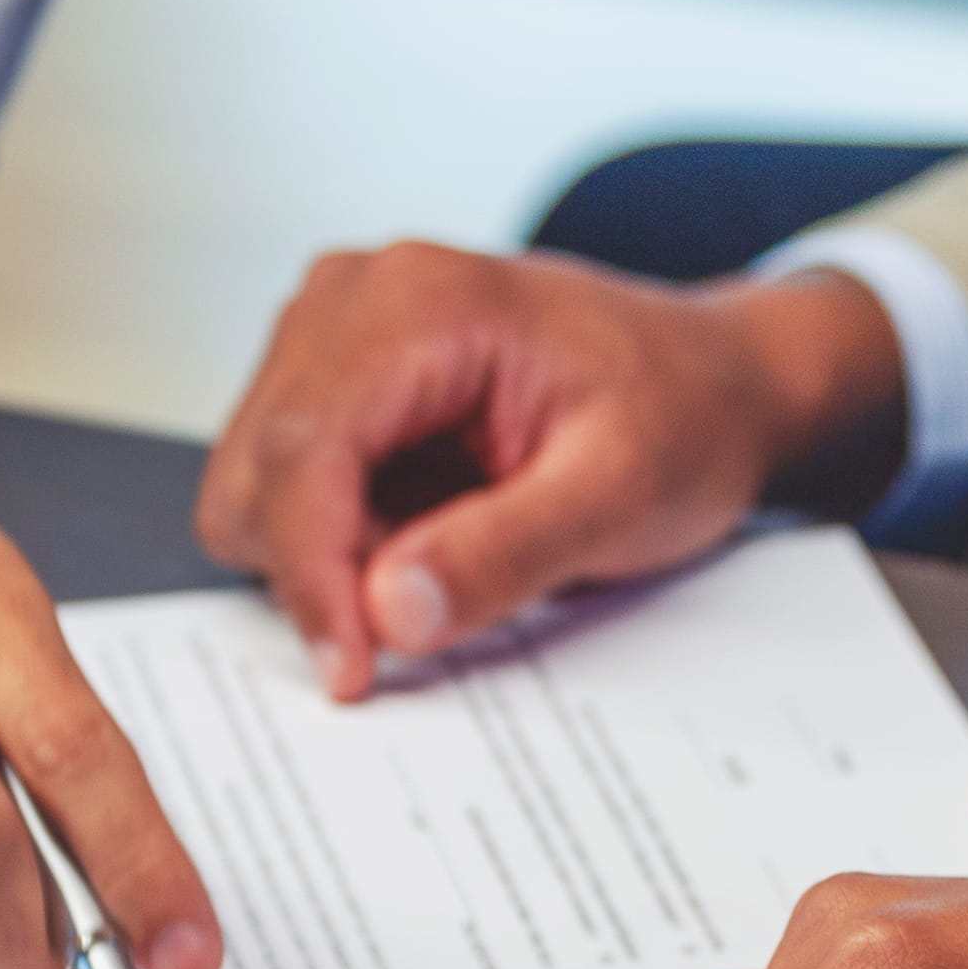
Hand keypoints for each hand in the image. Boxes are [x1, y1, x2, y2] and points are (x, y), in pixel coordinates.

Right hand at [198, 245, 904, 699]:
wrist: (710, 379)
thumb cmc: (680, 417)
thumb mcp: (621, 496)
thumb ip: (505, 552)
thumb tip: (388, 611)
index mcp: (418, 300)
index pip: (304, 451)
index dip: (311, 576)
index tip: (351, 673)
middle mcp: (350, 296)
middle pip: (257, 472)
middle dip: (321, 569)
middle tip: (433, 607)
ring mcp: (329, 331)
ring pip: (257, 487)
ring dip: (331, 554)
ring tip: (451, 546)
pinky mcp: (329, 377)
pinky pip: (283, 488)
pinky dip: (341, 537)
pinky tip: (428, 527)